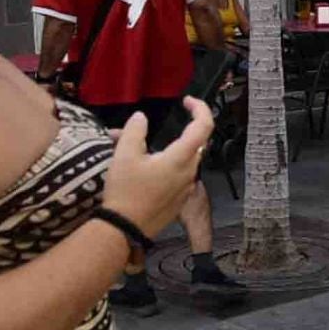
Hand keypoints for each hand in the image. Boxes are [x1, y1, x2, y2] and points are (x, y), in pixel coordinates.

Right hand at [98, 99, 213, 239]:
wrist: (124, 228)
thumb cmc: (125, 191)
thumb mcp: (124, 155)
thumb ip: (135, 131)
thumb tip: (141, 117)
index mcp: (181, 158)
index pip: (204, 126)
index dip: (200, 108)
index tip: (187, 101)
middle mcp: (190, 172)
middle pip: (193, 143)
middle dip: (174, 131)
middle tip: (143, 131)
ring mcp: (186, 188)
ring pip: (183, 160)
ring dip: (165, 151)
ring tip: (133, 152)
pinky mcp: (179, 200)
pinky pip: (178, 176)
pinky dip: (165, 167)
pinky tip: (141, 170)